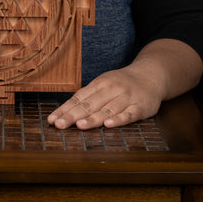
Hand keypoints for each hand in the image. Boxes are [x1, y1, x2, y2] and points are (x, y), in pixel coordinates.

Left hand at [47, 66, 162, 129]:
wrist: (150, 75)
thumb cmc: (121, 83)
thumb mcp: (103, 84)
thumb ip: (88, 97)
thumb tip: (65, 110)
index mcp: (99, 84)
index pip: (79, 98)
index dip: (65, 109)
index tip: (52, 120)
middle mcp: (111, 89)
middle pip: (90, 104)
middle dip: (73, 115)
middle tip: (60, 125)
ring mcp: (126, 97)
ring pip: (108, 109)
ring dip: (93, 118)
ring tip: (80, 126)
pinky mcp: (140, 106)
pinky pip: (129, 114)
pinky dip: (119, 119)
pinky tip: (109, 125)